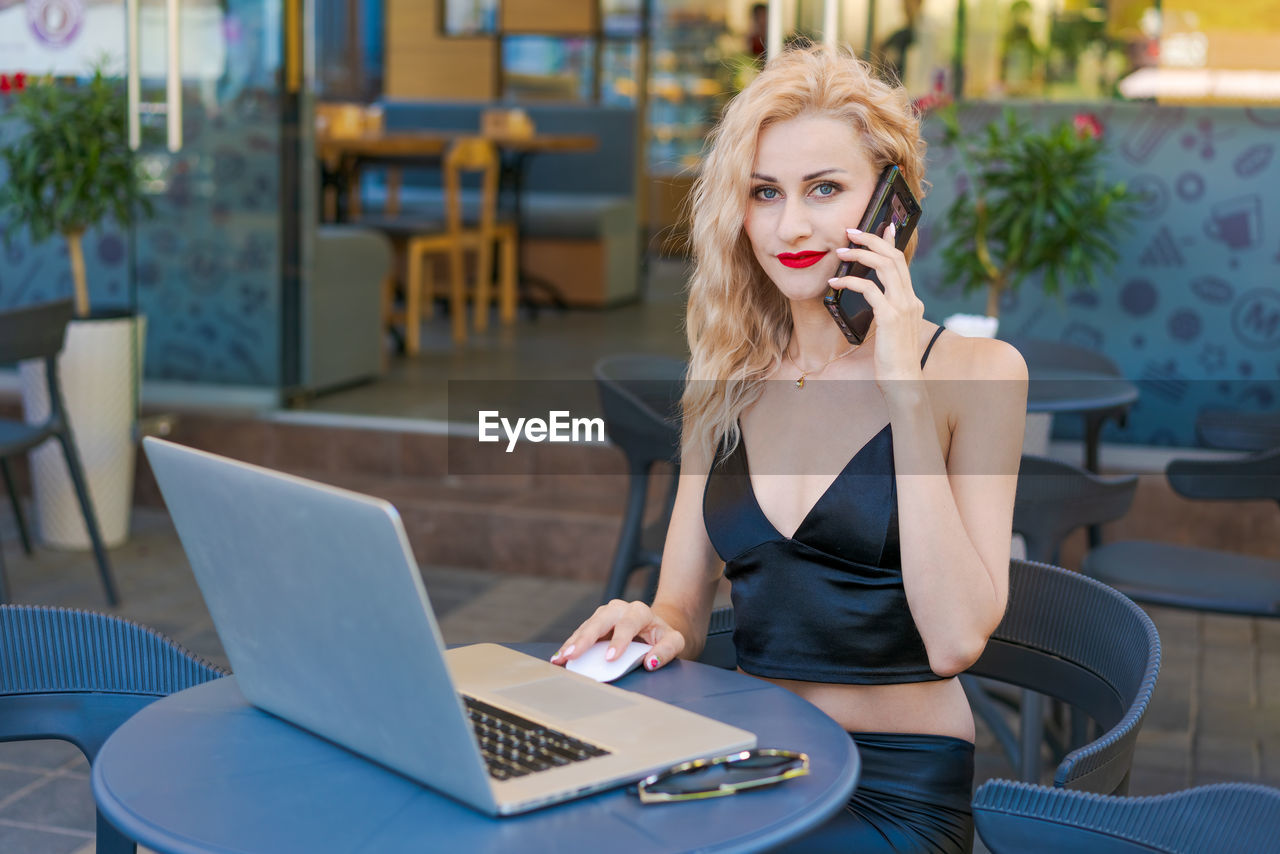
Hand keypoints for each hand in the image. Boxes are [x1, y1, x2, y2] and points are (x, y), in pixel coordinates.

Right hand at [551, 599, 685, 671]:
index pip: (628, 625)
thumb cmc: (662, 636)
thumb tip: (651, 662)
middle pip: (600, 621)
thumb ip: (667, 651)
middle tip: (573, 654)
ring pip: (587, 626)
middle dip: (585, 639)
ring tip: (560, 658)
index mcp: (640, 611)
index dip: (619, 641)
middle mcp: (620, 609)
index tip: (610, 658)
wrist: (652, 628)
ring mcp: (604, 614)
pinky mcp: (594, 623)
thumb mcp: (674, 641)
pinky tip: (559, 656)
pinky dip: (570, 645)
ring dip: (572, 642)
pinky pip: (580, 633)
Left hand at [829, 223, 925, 391]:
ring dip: (860, 255)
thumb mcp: (892, 329)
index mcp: (912, 300)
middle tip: (850, 232)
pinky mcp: (890, 318)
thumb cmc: (893, 359)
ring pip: (884, 266)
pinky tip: (835, 283)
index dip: (891, 242)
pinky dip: (850, 281)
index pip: (902, 263)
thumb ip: (887, 311)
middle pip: (893, 257)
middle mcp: (910, 299)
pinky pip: (869, 290)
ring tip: (840, 251)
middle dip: (872, 240)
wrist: (903, 381)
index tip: (883, 226)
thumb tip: (874, 298)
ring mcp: (902, 307)